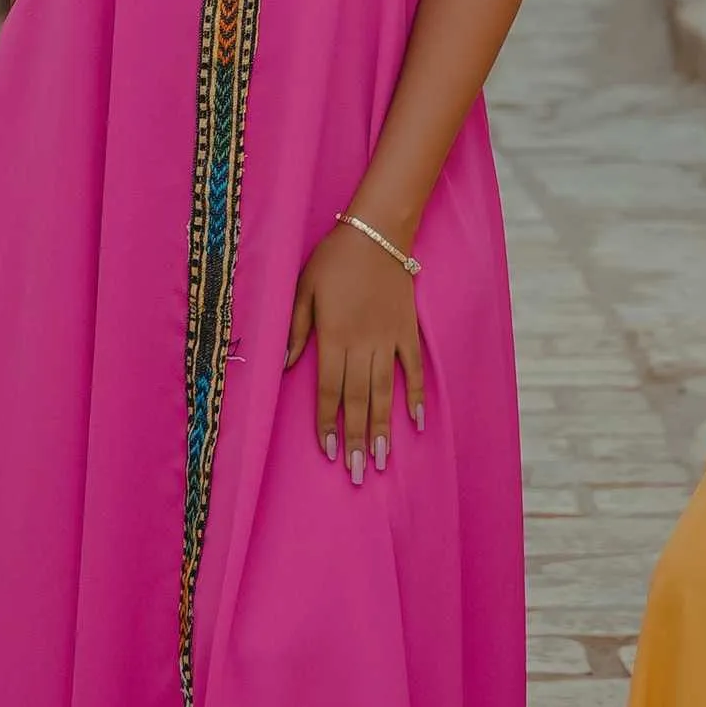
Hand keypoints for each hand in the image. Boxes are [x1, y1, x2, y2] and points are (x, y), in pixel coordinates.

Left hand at [288, 221, 425, 480]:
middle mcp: (362, 344)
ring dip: (383, 427)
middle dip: (357, 438)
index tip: (330, 451)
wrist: (376, 232)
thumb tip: (288, 365)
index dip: (328, 422)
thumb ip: (297, 329)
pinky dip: (417, 394)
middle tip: (358, 473)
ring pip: (385, 391)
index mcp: (333, 336)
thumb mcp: (303, 289)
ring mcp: (388, 339)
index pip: (328, 389)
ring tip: (383, 460)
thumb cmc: (334, 259)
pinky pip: (414, 368)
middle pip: (358, 399)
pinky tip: (417, 420)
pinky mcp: (408, 330)